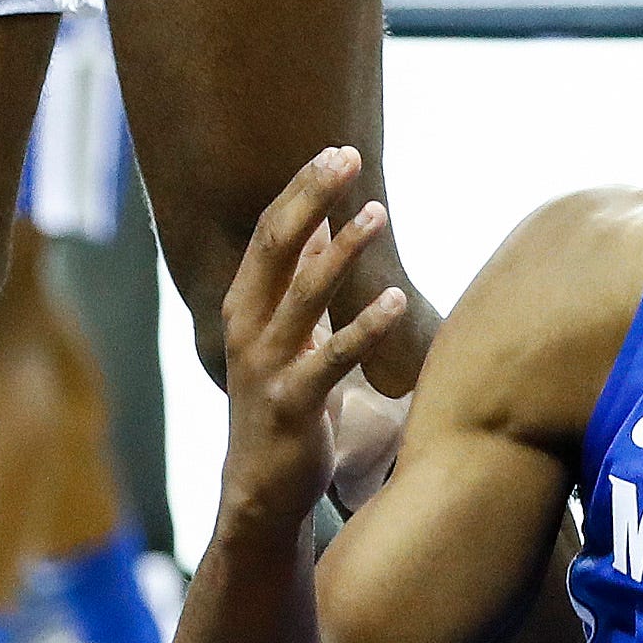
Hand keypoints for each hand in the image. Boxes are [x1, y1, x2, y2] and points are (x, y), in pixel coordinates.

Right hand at [217, 146, 410, 533]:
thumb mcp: (286, 334)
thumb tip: (315, 222)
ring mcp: (266, 365)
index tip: (338, 152)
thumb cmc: (282, 404)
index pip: (269, 231)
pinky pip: (332, 358)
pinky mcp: (293, 404)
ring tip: (377, 214)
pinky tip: (398, 302)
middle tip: (348, 158)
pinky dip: (365, 327)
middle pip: (276, 247)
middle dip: (312, 197)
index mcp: (244, 305)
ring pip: (302, 294)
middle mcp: (247, 327)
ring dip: (340, 250)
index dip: (302, 188)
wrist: (261, 490)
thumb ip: (295, 281)